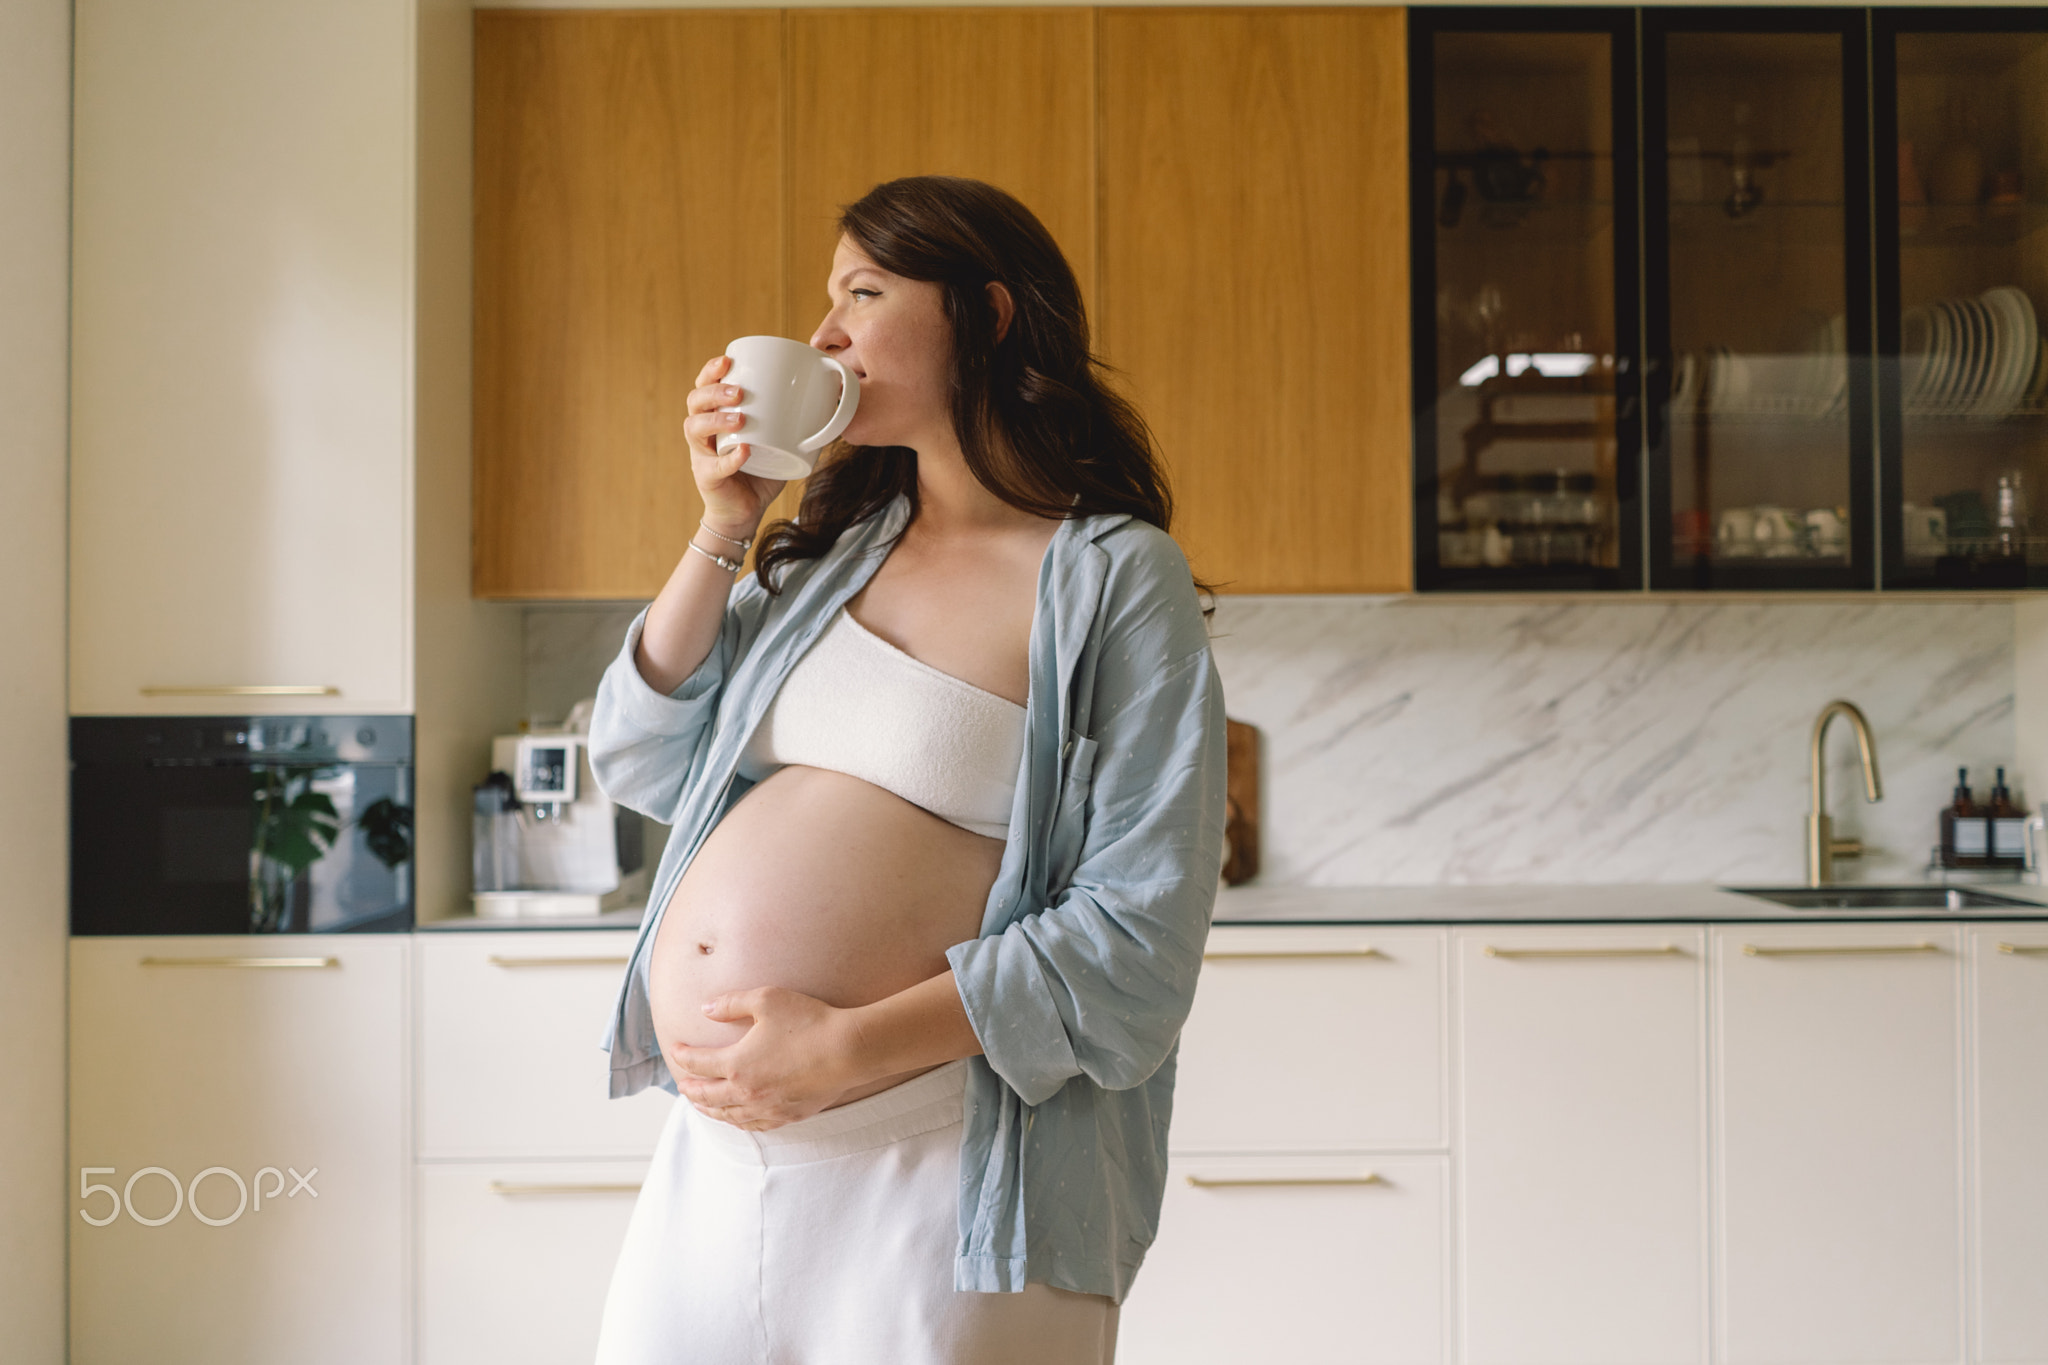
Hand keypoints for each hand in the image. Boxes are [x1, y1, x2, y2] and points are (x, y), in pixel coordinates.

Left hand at [668, 987, 864, 1130]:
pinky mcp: (787, 1115)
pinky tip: (736, 1118)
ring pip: (728, 1115)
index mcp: (737, 1064)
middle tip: (681, 1085)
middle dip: (690, 1089)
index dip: (683, 1056)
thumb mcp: (766, 1000)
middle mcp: (747, 1091)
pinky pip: (754, 1126)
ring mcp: (767, 1107)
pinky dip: (737, 1122)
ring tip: (700, 1105)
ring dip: (709, 1109)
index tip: (675, 1049)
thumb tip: (705, 1008)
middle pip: (708, 1096)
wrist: (848, 1050)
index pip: (699, 1063)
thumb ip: (731, 1004)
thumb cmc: (808, 1021)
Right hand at [684, 353, 787, 540]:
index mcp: (716, 417)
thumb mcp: (779, 442)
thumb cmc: (761, 471)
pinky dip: (730, 459)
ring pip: (694, 429)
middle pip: (695, 402)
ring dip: (716, 420)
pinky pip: (714, 467)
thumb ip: (796, 424)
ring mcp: (702, 455)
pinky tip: (744, 452)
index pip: (704, 386)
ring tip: (740, 419)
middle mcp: (703, 433)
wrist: (745, 512)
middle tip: (739, 393)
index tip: (728, 361)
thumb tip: (830, 404)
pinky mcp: (707, 478)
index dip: (711, 371)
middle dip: (714, 392)